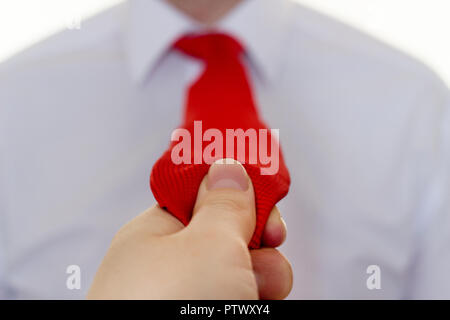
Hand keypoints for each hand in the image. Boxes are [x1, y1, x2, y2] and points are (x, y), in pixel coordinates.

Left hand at [87, 160, 292, 298]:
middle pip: (229, 231)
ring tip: (256, 290)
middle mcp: (172, 265)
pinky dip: (260, 298)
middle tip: (267, 237)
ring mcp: (193, 296)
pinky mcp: (213, 316)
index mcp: (157, 232)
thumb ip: (226, 202)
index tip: (264, 181)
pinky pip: (247, 297)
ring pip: (245, 268)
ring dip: (264, 273)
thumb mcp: (208, 242)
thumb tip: (229, 167)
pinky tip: (258, 304)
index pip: (198, 192)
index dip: (232, 185)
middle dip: (257, 235)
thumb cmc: (166, 310)